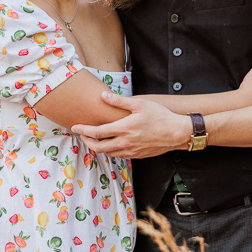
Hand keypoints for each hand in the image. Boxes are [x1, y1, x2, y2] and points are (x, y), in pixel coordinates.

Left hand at [72, 92, 190, 158]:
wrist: (177, 133)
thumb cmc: (160, 116)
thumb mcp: (140, 104)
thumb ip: (120, 101)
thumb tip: (103, 96)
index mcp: (124, 129)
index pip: (97, 132)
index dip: (83, 130)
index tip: (75, 127)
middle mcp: (125, 143)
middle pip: (98, 147)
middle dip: (87, 141)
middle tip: (81, 135)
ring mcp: (131, 151)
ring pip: (108, 153)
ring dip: (98, 147)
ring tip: (94, 139)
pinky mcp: (137, 155)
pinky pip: (119, 155)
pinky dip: (110, 150)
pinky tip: (111, 144)